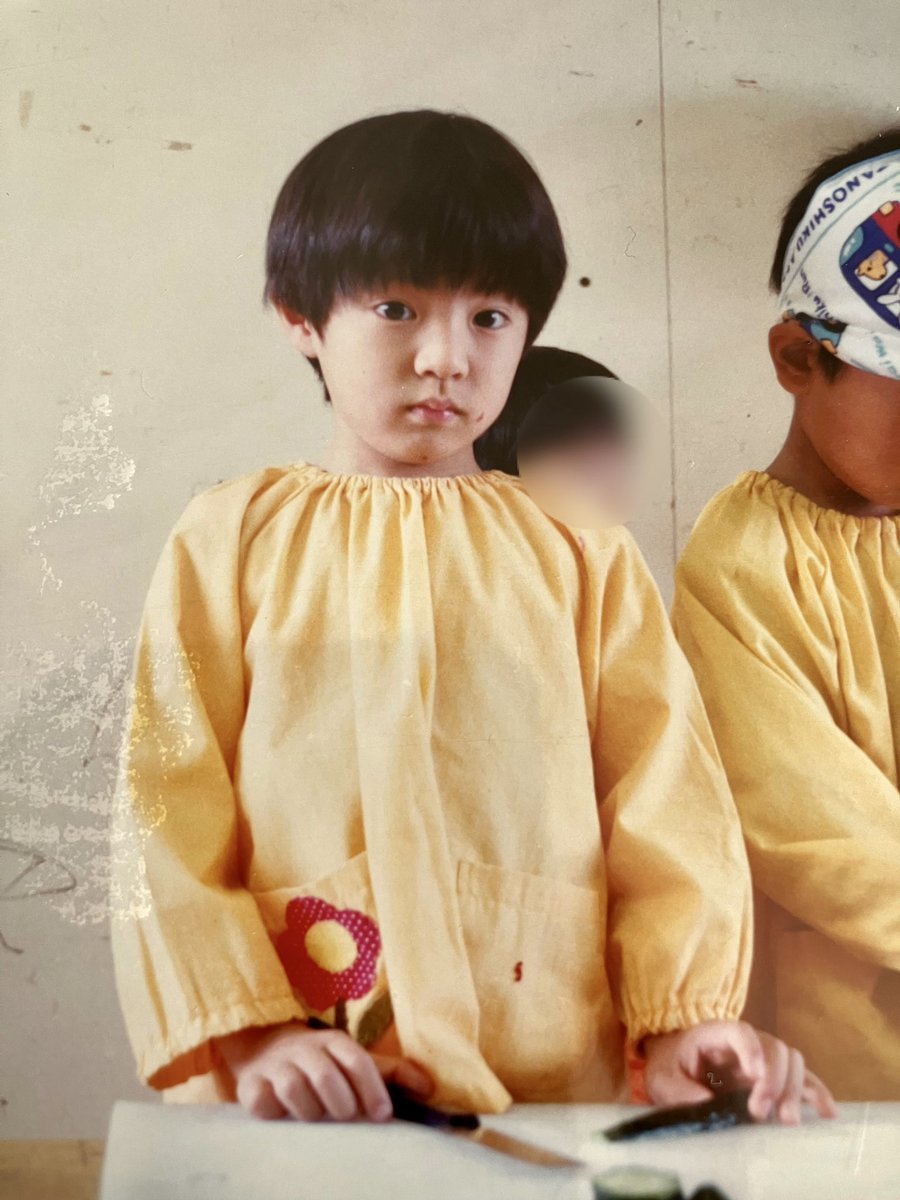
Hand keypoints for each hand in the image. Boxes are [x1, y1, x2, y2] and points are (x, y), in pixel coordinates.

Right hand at [216, 1022, 433, 1121]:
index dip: (372, 1088)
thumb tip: (430, 1088)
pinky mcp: (251, 1084)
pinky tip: (282, 1116)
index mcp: (334, 1042)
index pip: (356, 1060)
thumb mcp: (355, 1060)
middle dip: (341, 1103)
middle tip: (346, 1118)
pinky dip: (274, 1112)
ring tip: (317, 1118)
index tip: (383, 1116)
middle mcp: (305, 1049)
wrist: (265, 1047)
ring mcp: (276, 1066)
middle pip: (326, 1075)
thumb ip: (392, 1073)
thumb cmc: (322, 1062)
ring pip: (294, 1088)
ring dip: (310, 1111)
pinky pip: (263, 1101)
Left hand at [642, 1020, 836, 1124]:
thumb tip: (707, 1103)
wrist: (672, 1066)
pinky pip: (801, 1078)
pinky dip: (815, 1092)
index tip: (754, 1077)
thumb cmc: (668, 1067)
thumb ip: (680, 1090)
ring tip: (786, 1120)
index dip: (752, 1050)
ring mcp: (762, 1058)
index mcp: (715, 1034)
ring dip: (794, 1089)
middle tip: (761, 1111)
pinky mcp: (772, 1077)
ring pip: (791, 1060)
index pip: (741, 1032)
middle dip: (774, 1079)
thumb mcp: (662, 1078)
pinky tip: (826, 1113)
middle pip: (774, 1047)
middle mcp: (745, 1042)